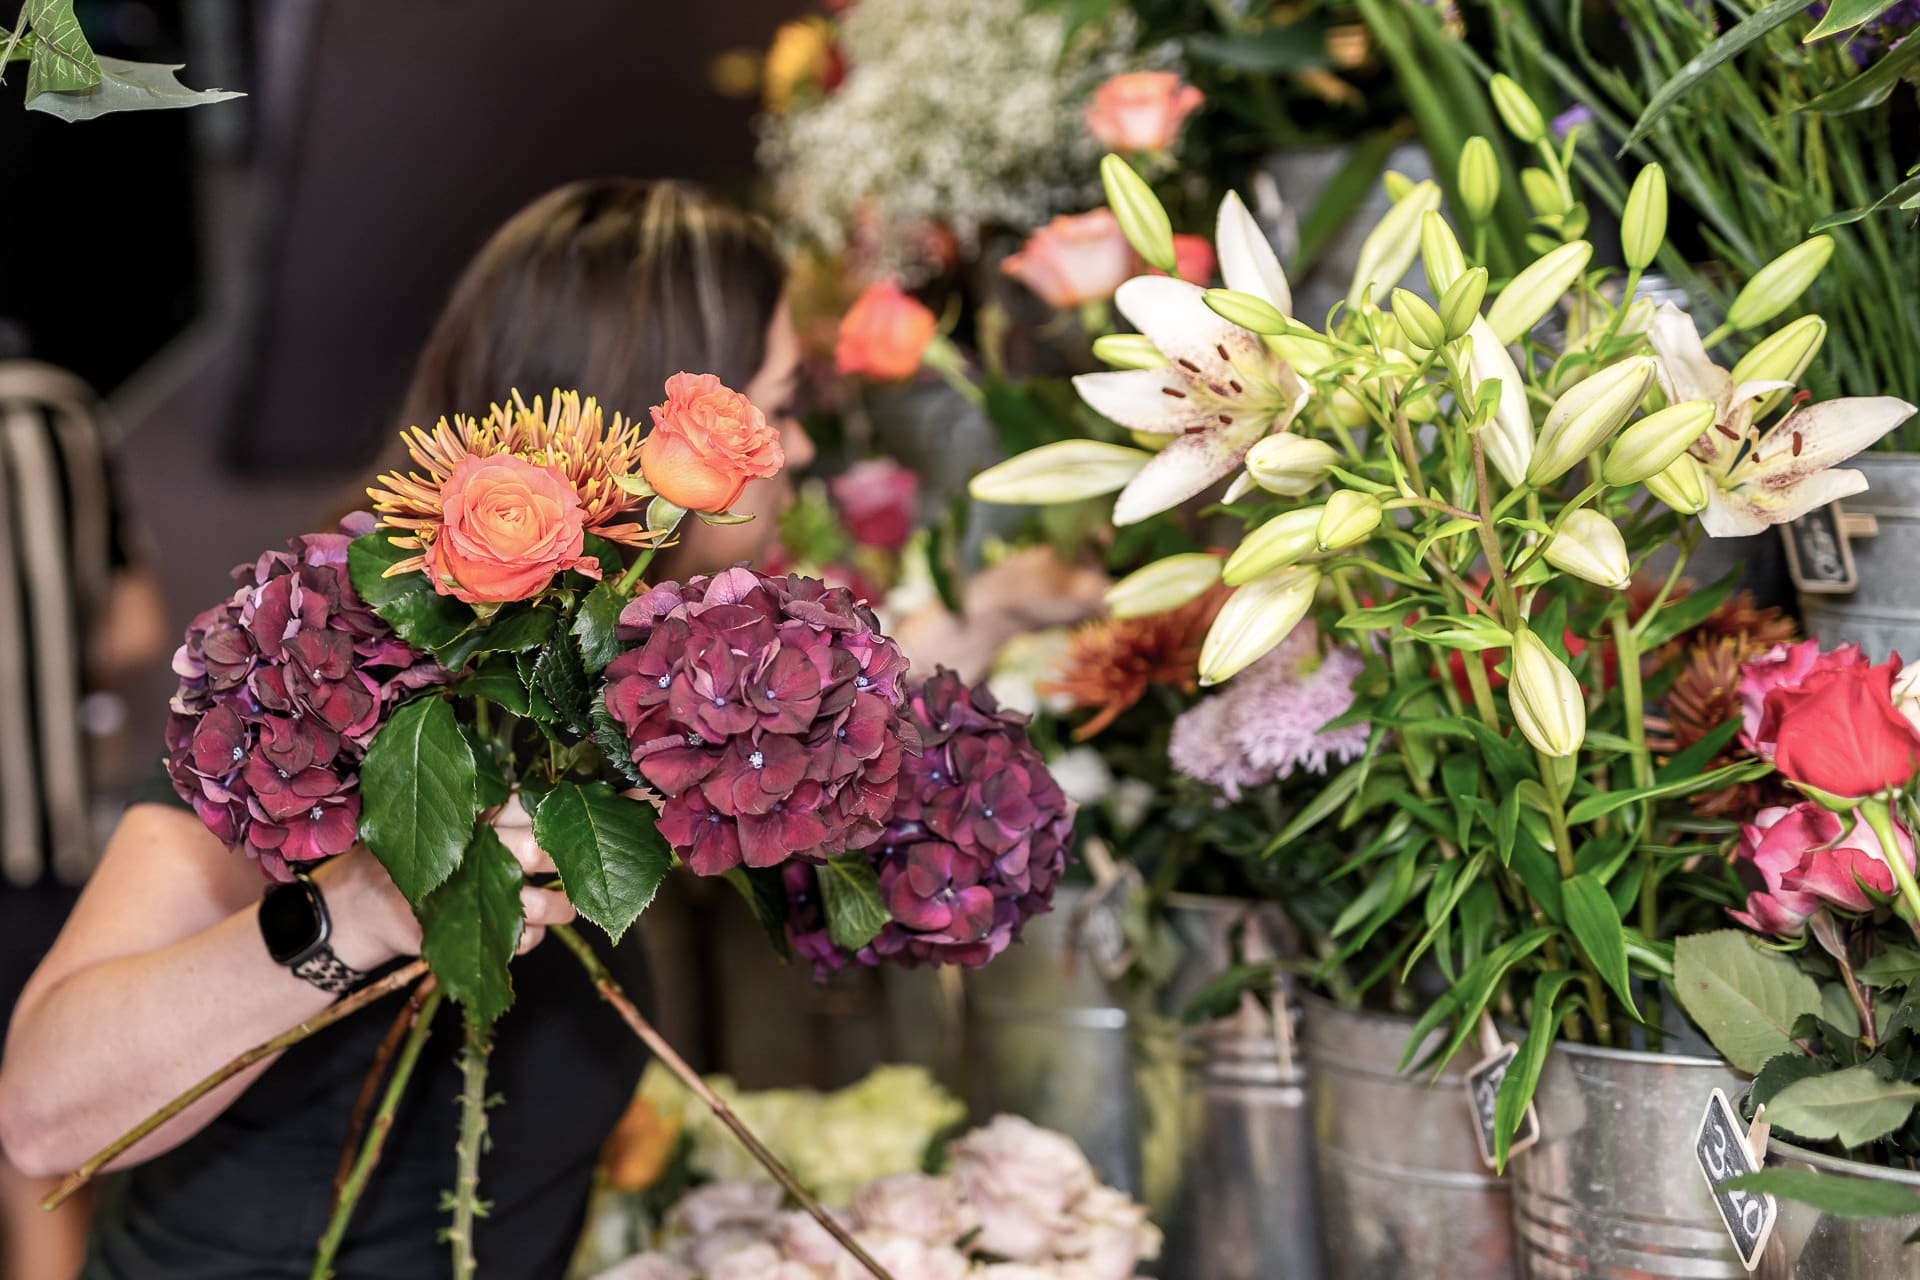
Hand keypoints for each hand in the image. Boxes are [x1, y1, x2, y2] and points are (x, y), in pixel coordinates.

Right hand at [311, 811, 576, 969]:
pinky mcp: (457, 933)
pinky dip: (530, 939)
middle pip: (535, 848)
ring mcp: (462, 893)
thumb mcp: (446, 821)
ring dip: (561, 909)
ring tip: (568, 908)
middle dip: (564, 859)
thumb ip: (494, 812)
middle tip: (581, 867)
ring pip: (533, 903)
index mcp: (467, 812)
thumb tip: (565, 807)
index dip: (560, 815)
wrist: (357, 906)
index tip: (581, 825)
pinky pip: (515, 941)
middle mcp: (467, 847)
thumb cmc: (416, 857)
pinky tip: (528, 931)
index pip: (526, 804)